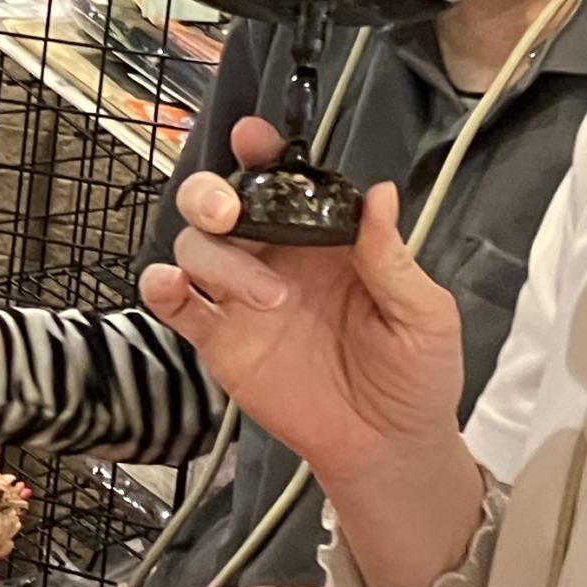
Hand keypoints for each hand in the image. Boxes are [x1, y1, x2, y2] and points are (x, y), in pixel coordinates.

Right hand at [142, 121, 484, 586]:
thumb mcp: (424, 314)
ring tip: (268, 300)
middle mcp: (276, 258)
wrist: (389, 447)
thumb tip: (380, 194)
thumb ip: (392, 258)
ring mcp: (243, 300)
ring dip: (217, 260)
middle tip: (231, 212)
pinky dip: (163, 288)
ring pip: (196, 249)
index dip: (261, 154)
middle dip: (211, 194)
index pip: (284, 182)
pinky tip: (172, 287)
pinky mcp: (222, 342)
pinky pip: (178, 306)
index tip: (253, 139)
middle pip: (219, 204)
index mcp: (325, 239)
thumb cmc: (417, 376)